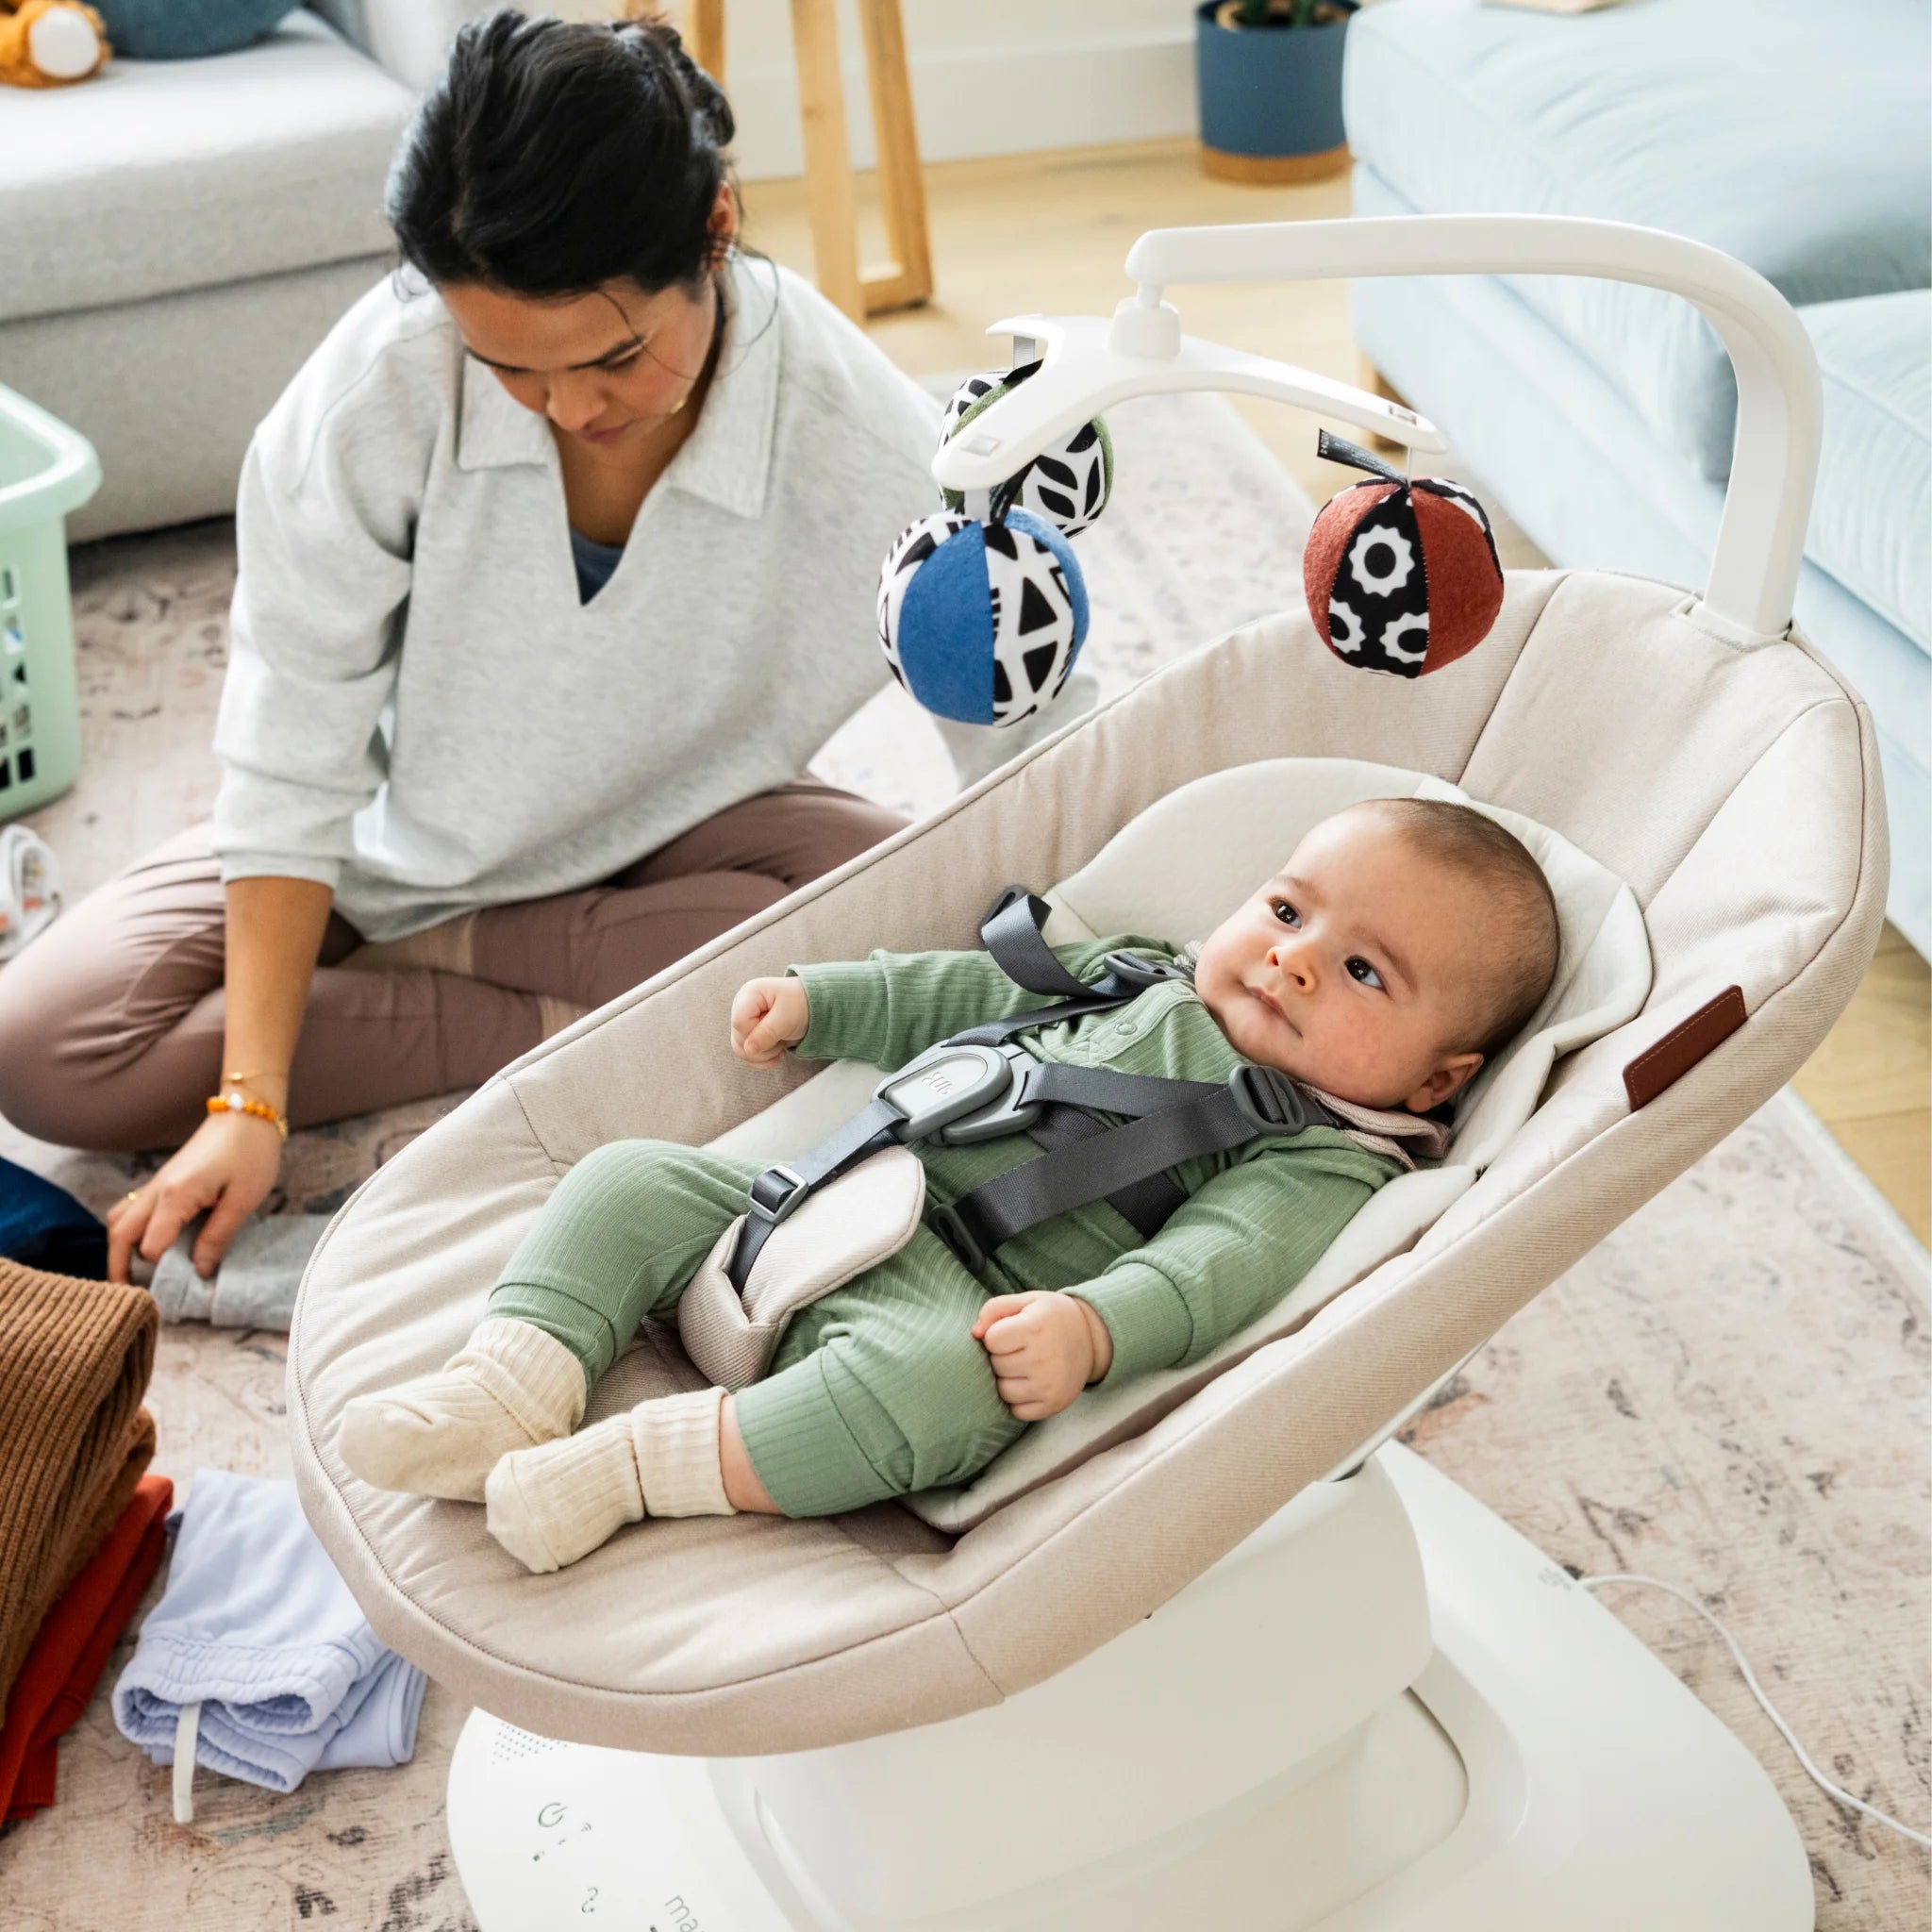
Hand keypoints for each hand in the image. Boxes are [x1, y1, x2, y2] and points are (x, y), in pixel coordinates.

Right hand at [106, 1109, 283, 1283]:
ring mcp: (156, 1184)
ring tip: (134, 1274)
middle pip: (119, 1234)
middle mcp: (157, 1190)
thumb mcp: (243, 1200)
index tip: (179, 1288)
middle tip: (129, 1295)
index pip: (150, 1247)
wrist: (246, 1112)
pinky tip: (148, 1244)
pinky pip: (134, 1209)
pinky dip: (131, 1231)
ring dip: (120, 1248)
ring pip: (120, 1220)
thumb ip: (218, 1237)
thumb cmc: (251, 1152)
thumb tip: (201, 1271)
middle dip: (118, 1267)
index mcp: (175, 1196)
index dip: (161, 1270)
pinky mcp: (163, 1180)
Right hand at [730, 976, 808, 1066]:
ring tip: (782, 1042)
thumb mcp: (787, 1018)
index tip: (778, 1027)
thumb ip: (767, 1033)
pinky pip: (747, 1055)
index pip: (740, 1023)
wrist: (812, 1006)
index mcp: (748, 995)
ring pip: (741, 1050)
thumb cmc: (801, 1004)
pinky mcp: (748, 1035)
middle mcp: (740, 1008)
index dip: (757, 1032)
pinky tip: (779, 1051)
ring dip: (765, 1054)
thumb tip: (748, 1050)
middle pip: (739, 1039)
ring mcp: (744, 1023)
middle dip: (764, 1045)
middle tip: (784, 1035)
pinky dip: (764, 1059)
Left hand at [971, 1290, 1114, 1420]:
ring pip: (1003, 1390)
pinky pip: (1017, 1411)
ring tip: (1025, 1365)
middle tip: (1021, 1348)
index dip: (997, 1334)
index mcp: (1036, 1327)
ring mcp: (1050, 1385)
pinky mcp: (1054, 1404)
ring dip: (1008, 1378)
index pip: (991, 1340)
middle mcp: (1044, 1358)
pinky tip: (1030, 1383)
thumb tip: (974, 1334)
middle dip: (1002, 1356)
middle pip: (996, 1365)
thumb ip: (994, 1309)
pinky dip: (1019, 1399)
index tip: (1013, 1332)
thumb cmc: (1051, 1317)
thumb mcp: (1027, 1300)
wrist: (1092, 1338)